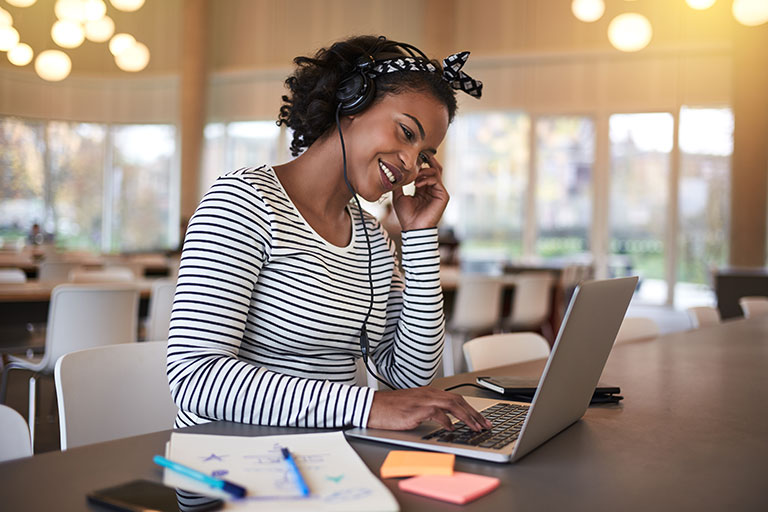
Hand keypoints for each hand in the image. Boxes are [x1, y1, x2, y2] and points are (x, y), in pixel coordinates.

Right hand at [367, 387, 492, 430]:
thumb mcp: (413, 406)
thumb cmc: (390, 408)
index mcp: (429, 392)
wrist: (372, 406)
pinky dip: (447, 421)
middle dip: (475, 413)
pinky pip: (437, 413)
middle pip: (458, 400)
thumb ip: (430, 410)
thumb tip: (447, 422)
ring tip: (476, 428)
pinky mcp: (417, 409)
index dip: (471, 408)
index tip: (481, 419)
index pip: (456, 398)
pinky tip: (452, 428)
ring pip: (452, 405)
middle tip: (486, 424)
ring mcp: (423, 400)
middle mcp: (428, 393)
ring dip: (467, 417)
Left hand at [392, 155, 448, 230]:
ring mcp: (439, 192)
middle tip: (418, 155)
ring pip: (436, 172)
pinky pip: (436, 181)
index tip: (412, 157)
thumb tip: (395, 172)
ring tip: (414, 177)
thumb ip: (399, 184)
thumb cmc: (406, 215)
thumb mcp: (398, 196)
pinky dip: (426, 179)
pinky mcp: (443, 196)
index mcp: (424, 188)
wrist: (412, 228)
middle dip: (427, 160)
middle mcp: (433, 188)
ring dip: (424, 171)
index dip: (421, 163)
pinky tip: (416, 185)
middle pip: (435, 168)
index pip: (426, 171)